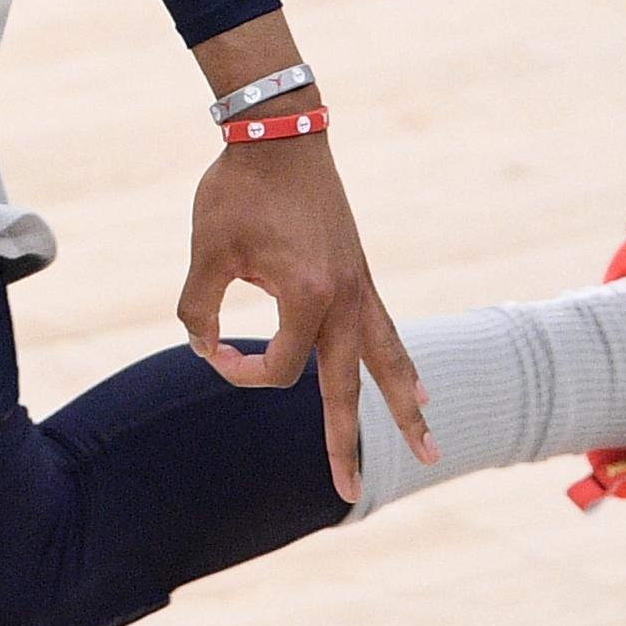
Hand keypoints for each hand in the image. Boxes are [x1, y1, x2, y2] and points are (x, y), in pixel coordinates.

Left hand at [177, 133, 435, 502]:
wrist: (281, 133)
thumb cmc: (238, 188)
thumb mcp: (206, 250)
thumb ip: (197, 306)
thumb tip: (202, 346)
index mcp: (306, 296)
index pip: (275, 367)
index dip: (236, 368)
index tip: (207, 344)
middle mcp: (344, 299)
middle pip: (347, 389)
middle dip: (347, 444)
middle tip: (351, 492)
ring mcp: (360, 288)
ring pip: (387, 363)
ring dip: (404, 408)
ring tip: (429, 449)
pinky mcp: (361, 275)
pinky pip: (388, 331)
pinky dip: (402, 363)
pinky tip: (419, 387)